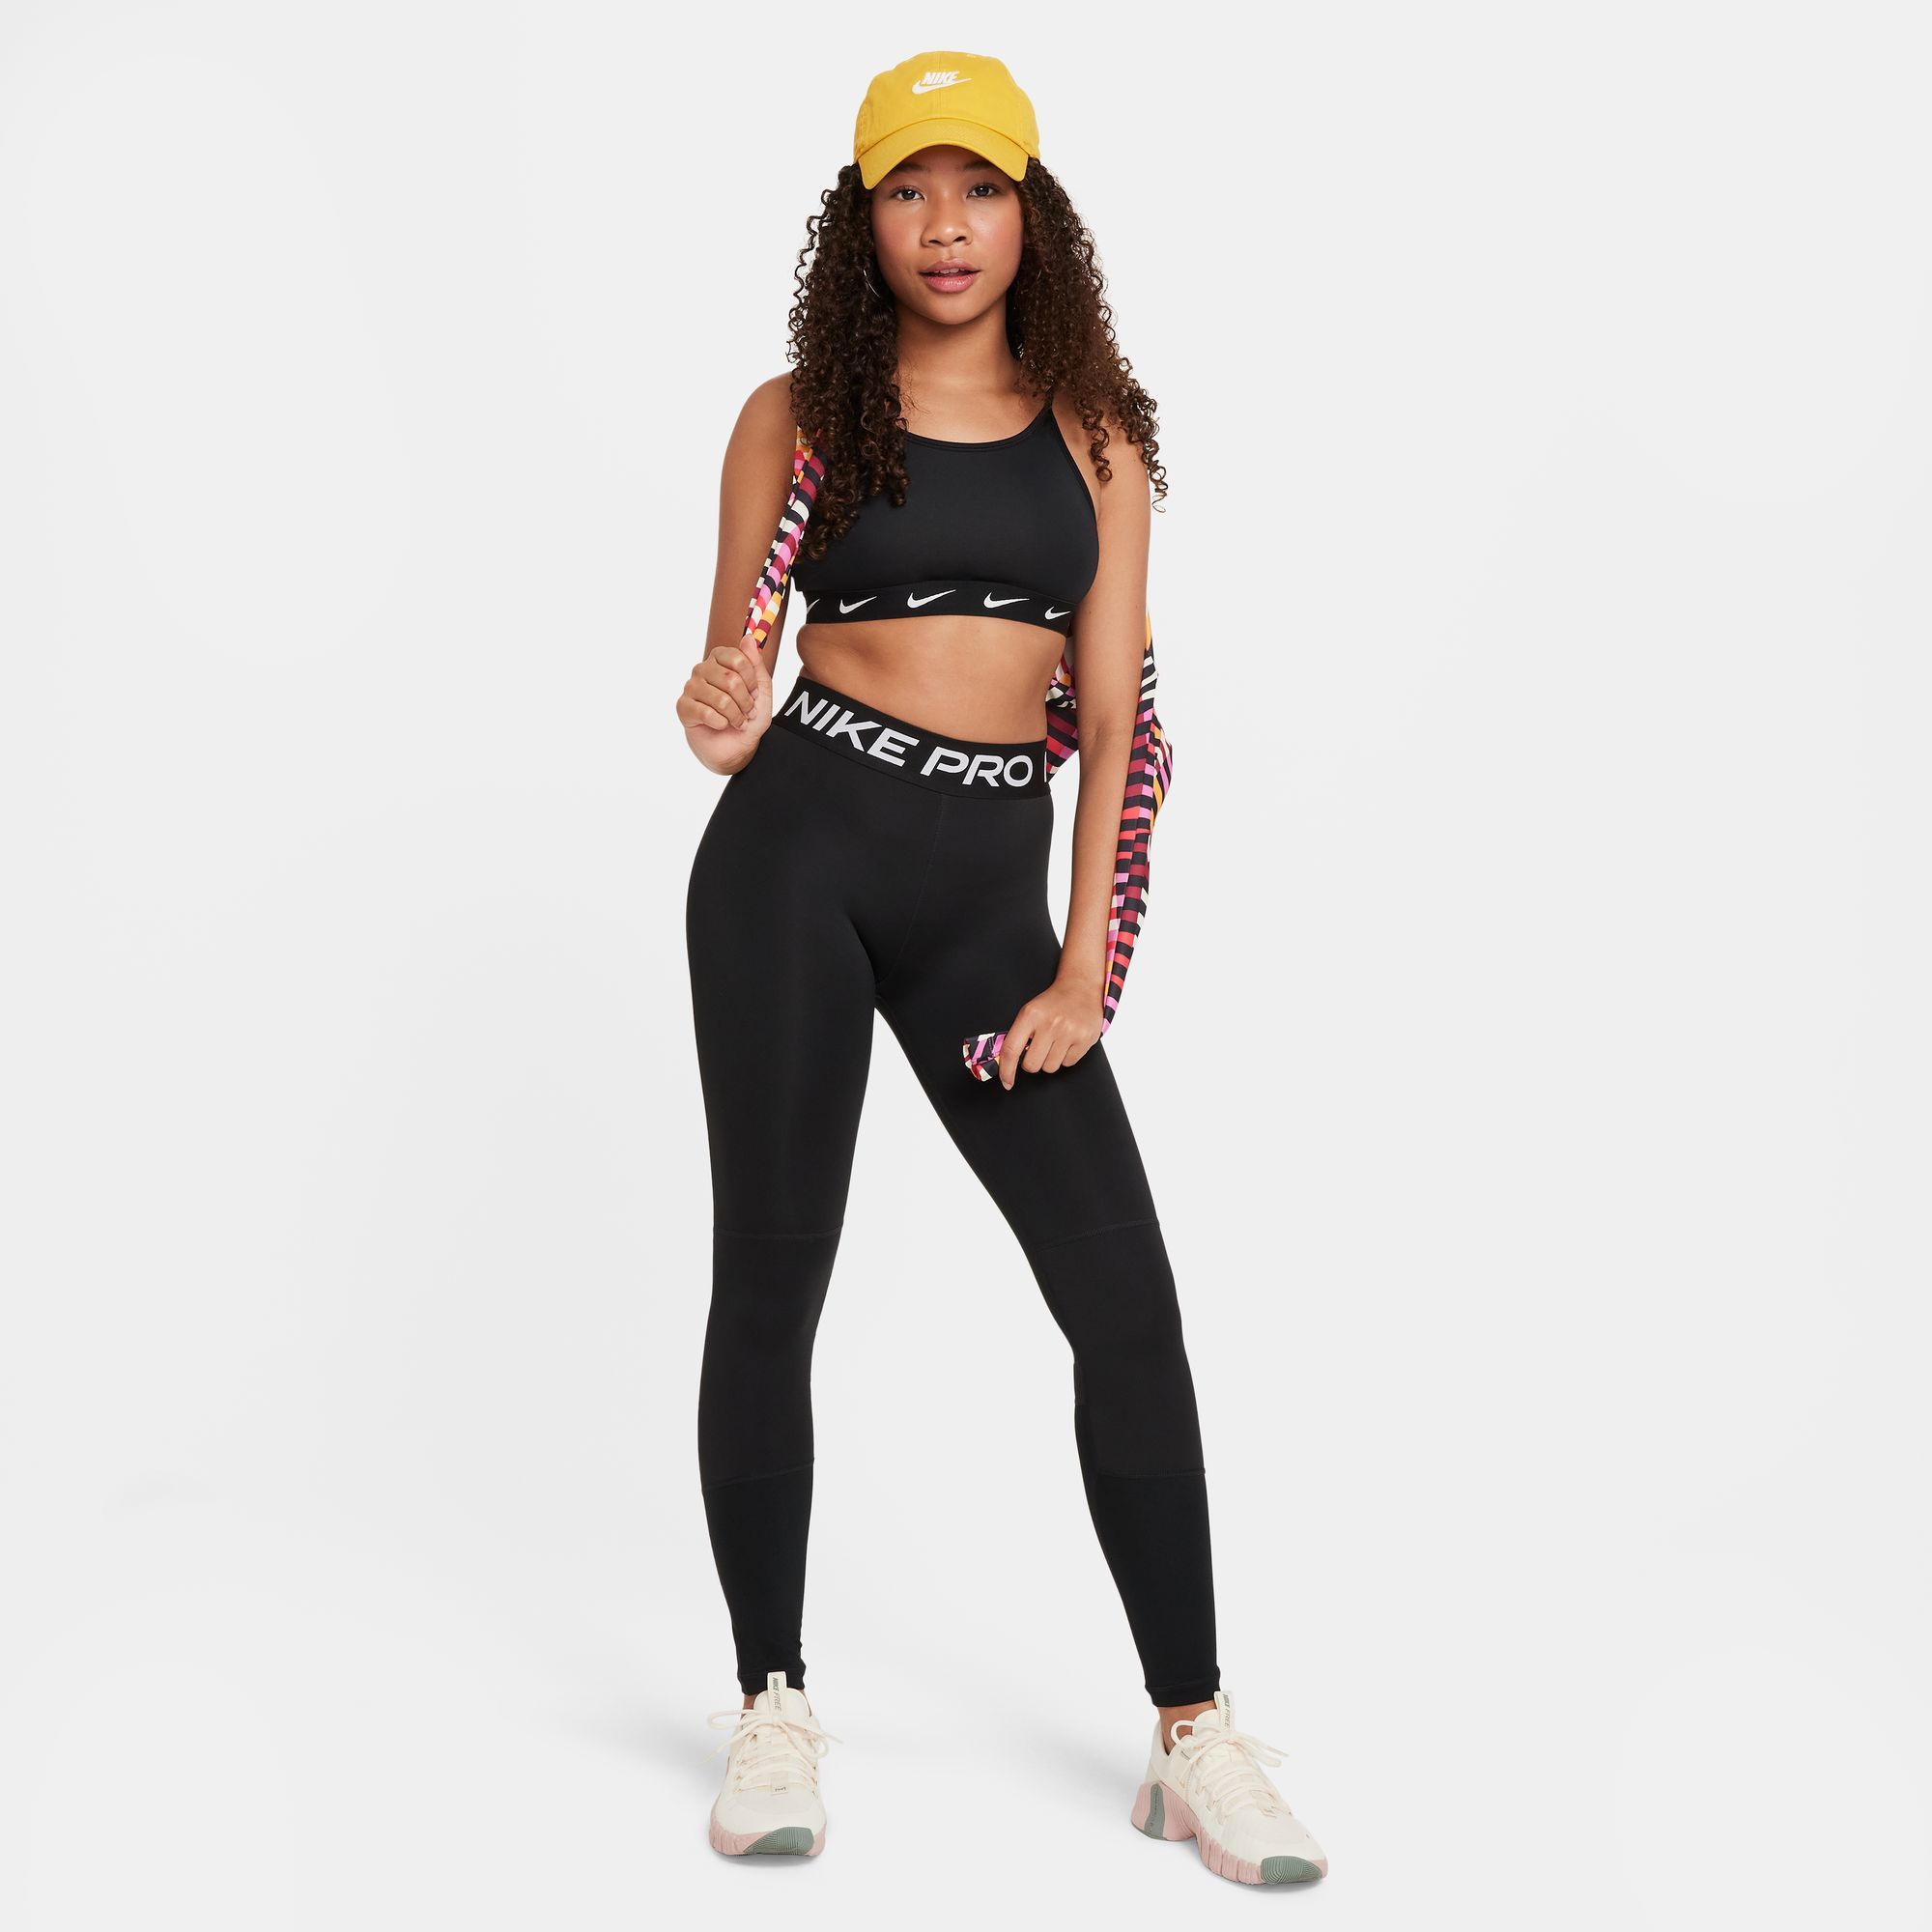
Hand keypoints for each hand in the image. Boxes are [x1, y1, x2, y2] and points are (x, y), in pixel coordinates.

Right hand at [678, 643, 772, 772]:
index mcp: (720, 659)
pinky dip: (721, 724)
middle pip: (731, 680)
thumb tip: (748, 637)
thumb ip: (756, 664)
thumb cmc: (748, 717)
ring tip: (738, 722)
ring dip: (736, 716)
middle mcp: (702, 669)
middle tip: (748, 713)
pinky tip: (721, 725)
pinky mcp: (683, 706)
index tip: (755, 694)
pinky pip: (707, 713)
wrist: (736, 747)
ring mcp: (690, 687)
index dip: (752, 681)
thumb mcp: (762, 691)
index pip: (739, 658)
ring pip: (721, 699)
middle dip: (746, 702)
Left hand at [995, 975, 1104, 1089]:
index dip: (1006, 1070)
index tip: (1007, 1081)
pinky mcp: (1085, 1039)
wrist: (1080, 988)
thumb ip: (1017, 1035)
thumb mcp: (1029, 1012)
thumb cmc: (1052, 1003)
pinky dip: (1065, 1057)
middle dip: (1032, 1062)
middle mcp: (1050, 1024)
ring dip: (1050, 1060)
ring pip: (1050, 1067)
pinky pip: (1067, 1064)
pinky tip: (1068, 1041)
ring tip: (1055, 1042)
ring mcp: (1069, 1032)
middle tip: (1038, 1049)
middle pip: (1032, 1065)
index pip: (1012, 1050)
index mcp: (1031, 1015)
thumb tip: (1005, 1063)